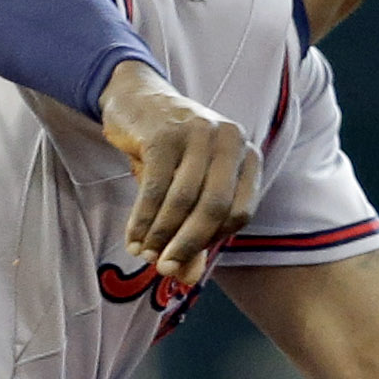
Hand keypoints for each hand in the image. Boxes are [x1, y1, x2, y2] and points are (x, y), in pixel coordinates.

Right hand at [95, 60, 259, 287]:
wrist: (136, 99)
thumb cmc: (167, 152)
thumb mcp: (184, 189)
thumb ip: (191, 231)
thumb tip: (188, 280)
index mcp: (246, 155)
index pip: (240, 212)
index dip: (213, 240)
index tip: (186, 258)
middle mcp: (230, 140)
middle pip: (214, 207)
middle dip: (187, 244)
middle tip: (165, 269)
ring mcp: (198, 133)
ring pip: (183, 199)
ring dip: (161, 234)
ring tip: (143, 254)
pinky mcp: (164, 133)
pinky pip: (155, 187)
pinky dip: (143, 218)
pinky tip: (133, 238)